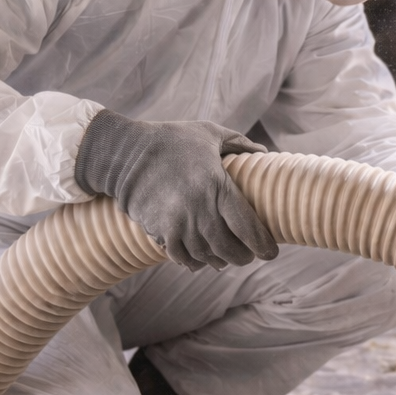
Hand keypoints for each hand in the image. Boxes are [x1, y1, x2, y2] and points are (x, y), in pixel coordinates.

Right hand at [75, 110, 277, 269]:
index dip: (262, 244)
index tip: (271, 252)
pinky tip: (202, 259)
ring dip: (220, 261)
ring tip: (226, 258)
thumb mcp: (208, 132)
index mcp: (216, 184)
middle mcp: (199, 208)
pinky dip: (195, 262)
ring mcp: (178, 223)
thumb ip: (239, 143)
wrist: (124, 152)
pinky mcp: (159, 231)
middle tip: (249, 255)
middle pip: (229, 248)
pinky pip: (183, 258)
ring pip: (208, 256)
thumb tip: (264, 154)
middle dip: (244, 257)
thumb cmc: (172, 139)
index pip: (247, 226)